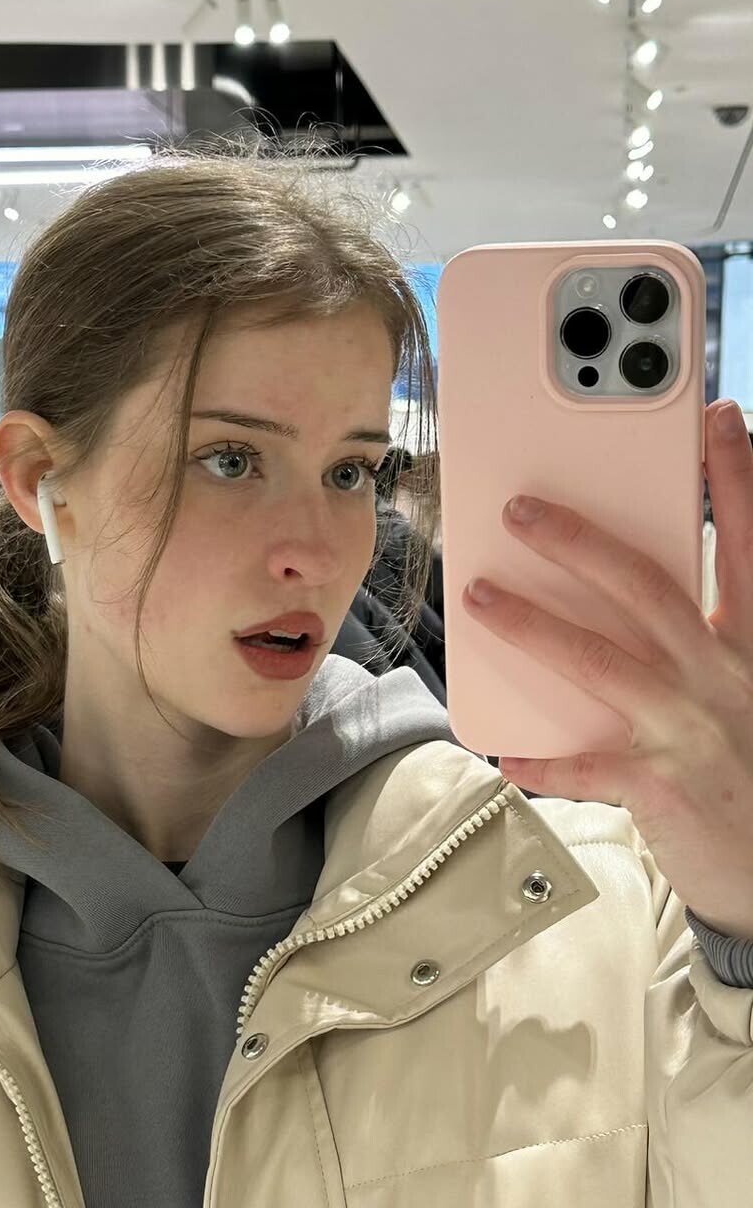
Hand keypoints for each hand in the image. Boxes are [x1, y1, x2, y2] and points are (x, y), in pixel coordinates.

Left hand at [462, 398, 752, 941]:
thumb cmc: (746, 769)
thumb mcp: (746, 690)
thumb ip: (708, 642)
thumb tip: (645, 597)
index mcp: (751, 646)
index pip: (745, 548)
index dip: (736, 482)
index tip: (723, 422)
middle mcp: (723, 676)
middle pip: (648, 587)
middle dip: (581, 541)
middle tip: (523, 508)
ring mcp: (690, 728)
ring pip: (600, 660)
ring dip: (533, 625)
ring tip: (481, 599)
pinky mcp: (662, 786)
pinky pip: (588, 768)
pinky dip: (543, 763)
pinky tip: (503, 753)